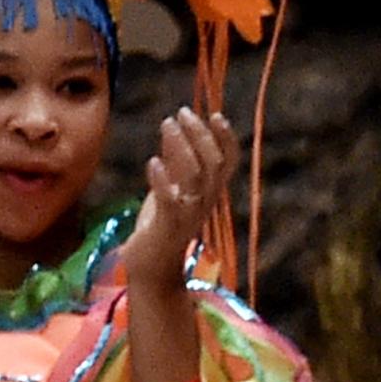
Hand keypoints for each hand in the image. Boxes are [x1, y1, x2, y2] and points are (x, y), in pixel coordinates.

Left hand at [118, 109, 236, 301]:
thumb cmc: (161, 226)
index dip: (227, 139)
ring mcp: (188, 215)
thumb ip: (173, 160)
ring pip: (195, 177)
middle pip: (212, 163)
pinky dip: (163, 180)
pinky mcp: (167, 227)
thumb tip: (173, 126)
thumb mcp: (169, 187)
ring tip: (167, 124)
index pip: (229, 163)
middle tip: (182, 113)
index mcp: (209, 193)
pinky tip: (153, 162)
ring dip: (181, 147)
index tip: (216, 115)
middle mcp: (204, 202)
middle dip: (199, 134)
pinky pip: (171, 201)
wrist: (151, 268)